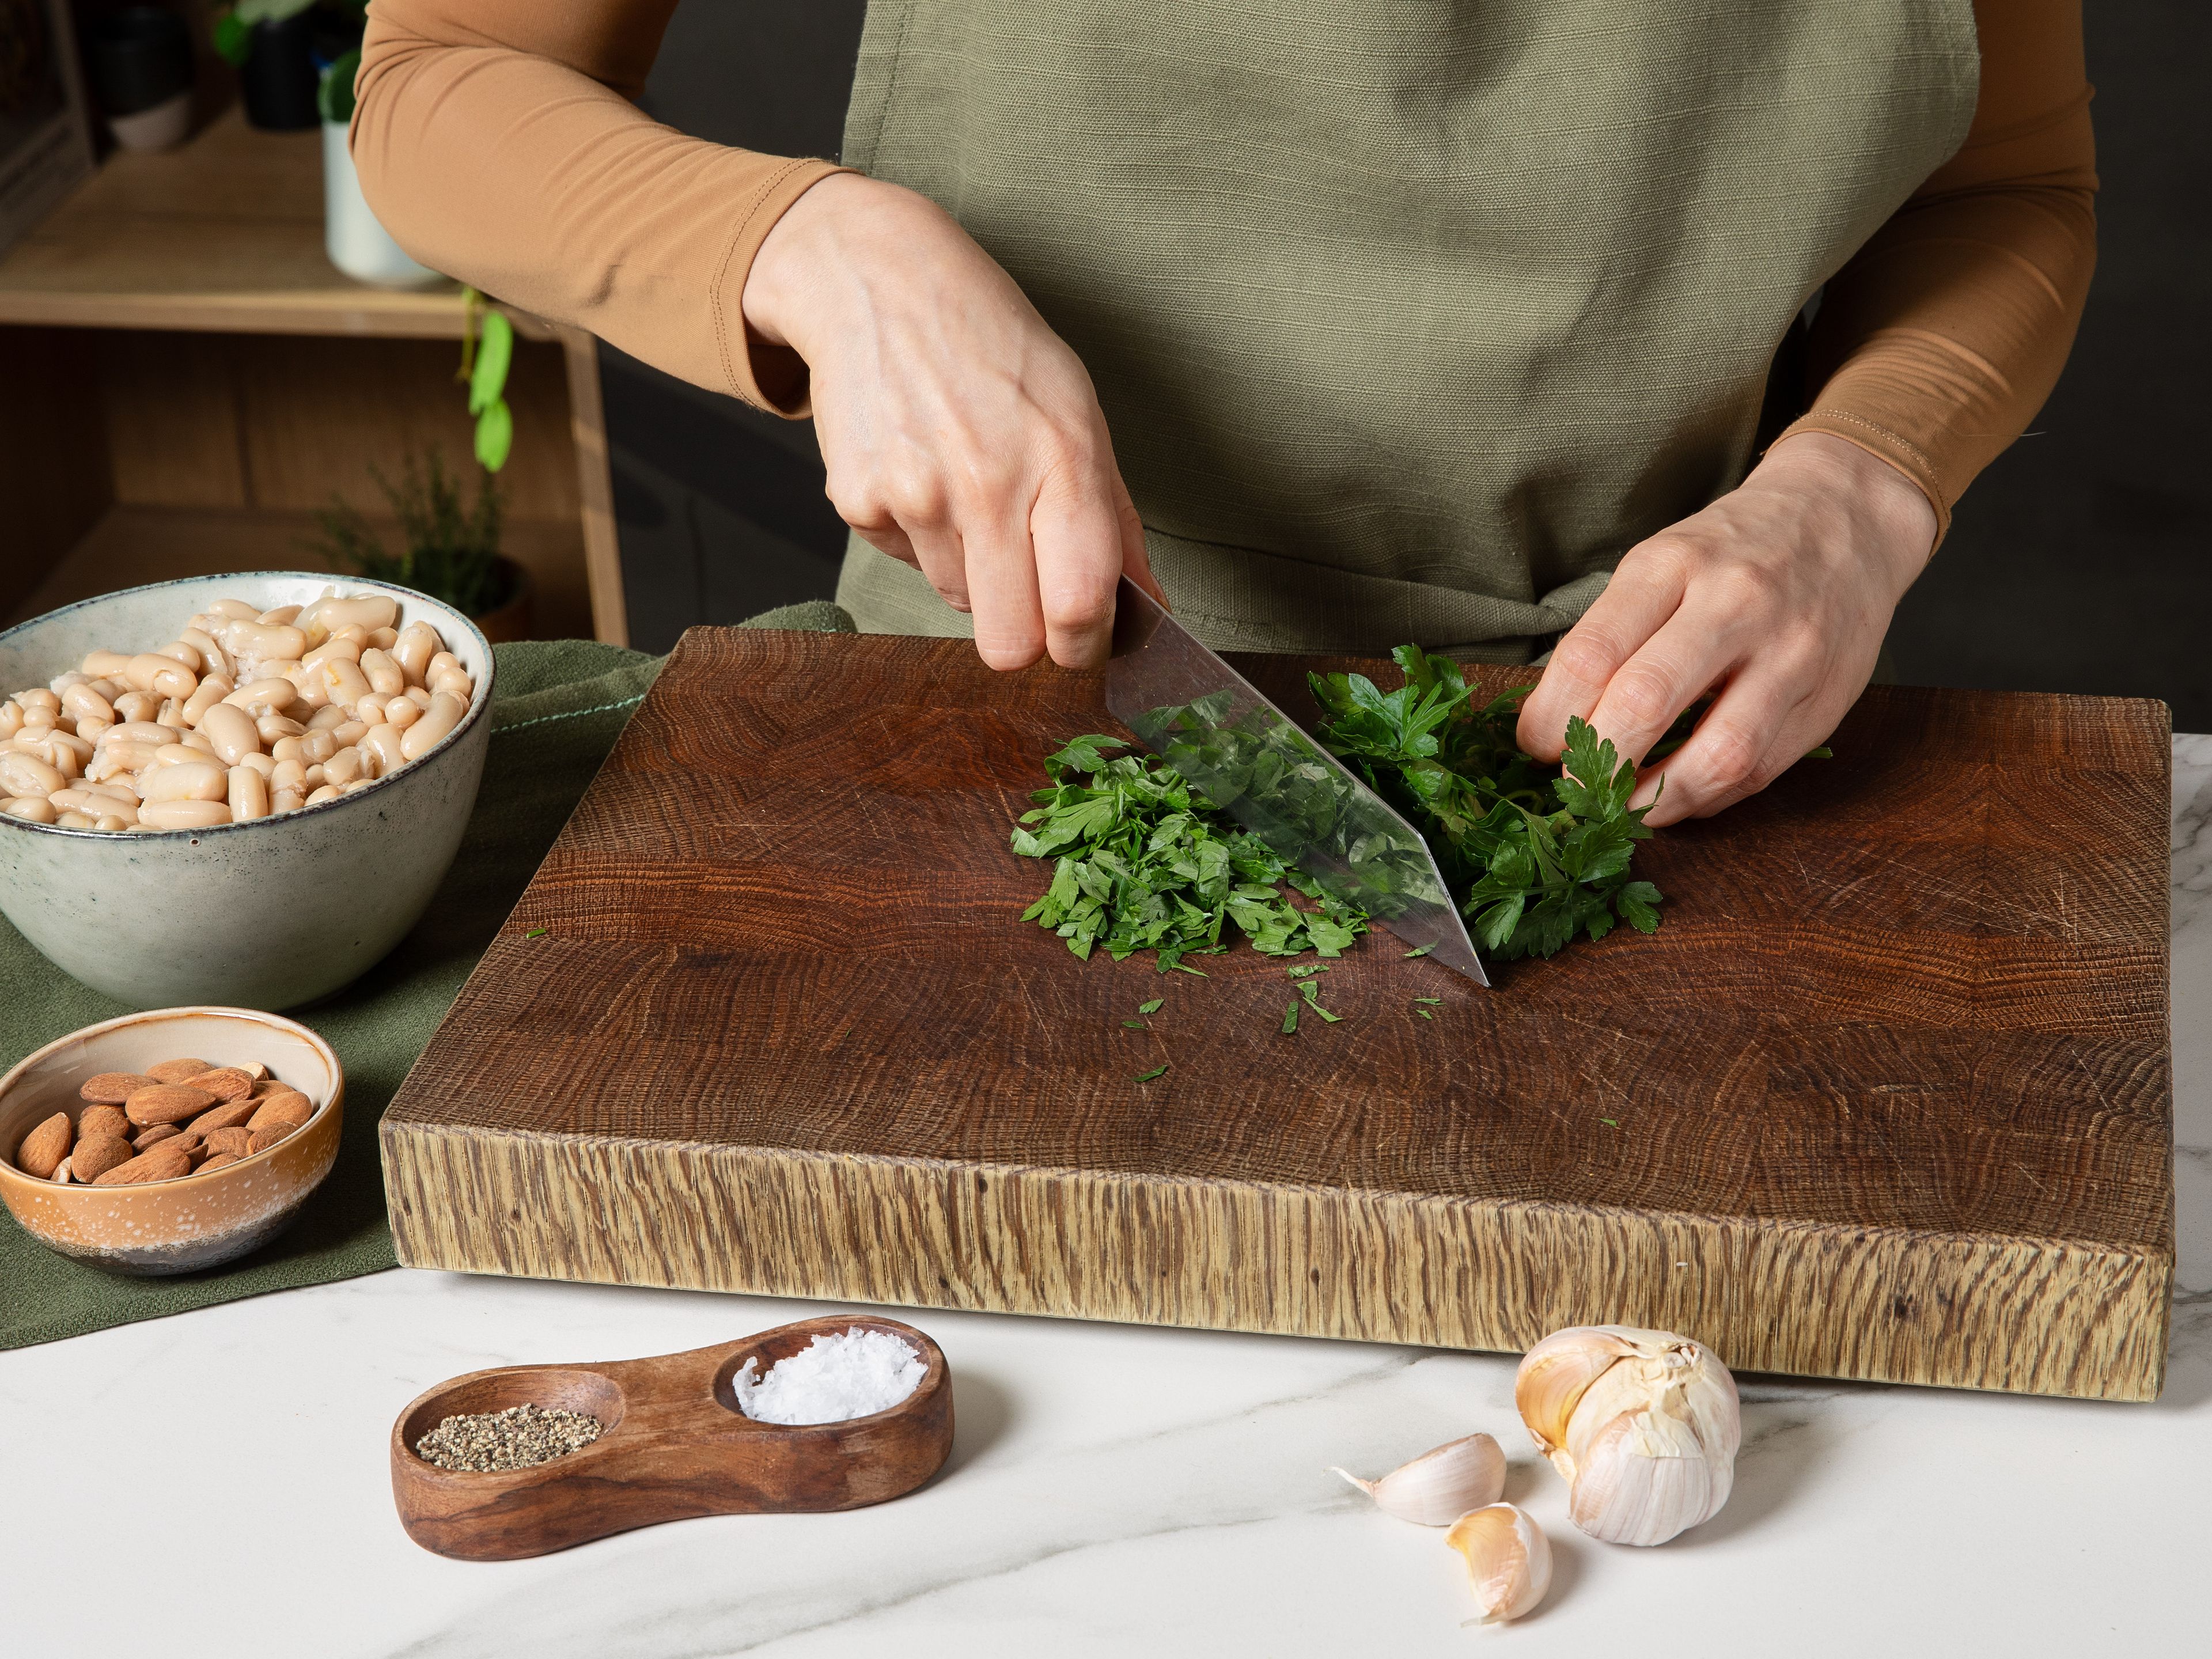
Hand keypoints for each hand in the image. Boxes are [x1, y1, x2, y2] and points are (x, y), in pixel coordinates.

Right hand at [742, 172, 1159, 669]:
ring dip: (973, 571)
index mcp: (1060, 461)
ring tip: (969, 492)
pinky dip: (921, 536)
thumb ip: (1115, 522)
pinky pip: (907, 563)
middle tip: (1030, 591)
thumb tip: (1148, 608)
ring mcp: (914, 496)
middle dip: (1025, 634)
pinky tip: (924, 472)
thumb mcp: (1078, 414)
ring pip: (958, 603)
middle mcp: (987, 484)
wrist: (880, 283)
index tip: (1084, 638)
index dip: (1084, 645)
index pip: (1077, 605)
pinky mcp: (856, 502)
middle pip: (1009, 644)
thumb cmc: (995, 348)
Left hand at [1516, 432, 1936, 825]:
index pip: (1591, 654)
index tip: (1535, 745)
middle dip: (1595, 764)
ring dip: (1655, 800)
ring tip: (1621, 808)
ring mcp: (1790, 655)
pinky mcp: (1827, 701)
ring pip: (1716, 754)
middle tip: (1573, 786)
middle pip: (1645, 703)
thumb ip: (1611, 633)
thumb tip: (1553, 723)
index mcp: (1673, 563)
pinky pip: (1758, 772)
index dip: (1549, 718)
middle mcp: (1735, 605)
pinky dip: (1705, 797)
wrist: (1846, 515)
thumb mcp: (1661, 561)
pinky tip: (1676, 794)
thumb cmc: (1733, 549)